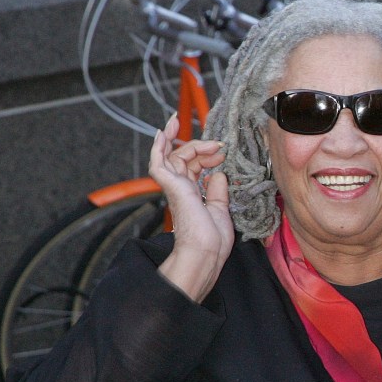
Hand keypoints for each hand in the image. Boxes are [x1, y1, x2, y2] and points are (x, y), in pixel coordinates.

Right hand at [148, 115, 233, 301]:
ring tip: (211, 142)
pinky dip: (159, 145)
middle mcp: (180, 188)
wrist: (205, 251)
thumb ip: (219, 190)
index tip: (223, 151)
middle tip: (219, 144)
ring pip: (174, 155)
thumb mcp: (221, 209)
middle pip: (184, 157)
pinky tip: (165, 131)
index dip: (207, 155)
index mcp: (191, 194)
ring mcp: (173, 186)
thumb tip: (219, 174)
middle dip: (200, 145)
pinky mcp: (169, 185)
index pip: (194, 166)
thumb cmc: (212, 239)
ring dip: (191, 143)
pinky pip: (158, 160)